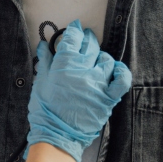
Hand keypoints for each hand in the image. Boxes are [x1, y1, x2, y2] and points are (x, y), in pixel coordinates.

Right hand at [26, 20, 131, 161]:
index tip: (75, 27)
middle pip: (90, 45)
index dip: (74, 30)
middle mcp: (83, 70)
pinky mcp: (108, 97)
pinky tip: (115, 69)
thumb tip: (45, 45)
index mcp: (64, 64)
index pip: (72, 39)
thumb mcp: (40, 82)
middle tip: (85, 37)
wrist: (57, 134)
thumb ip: (45, 61)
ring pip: (106, 59)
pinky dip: (121, 72)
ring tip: (96, 57)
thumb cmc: (45, 110)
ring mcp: (98, 83)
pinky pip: (122, 80)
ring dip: (101, 55)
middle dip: (87, 38)